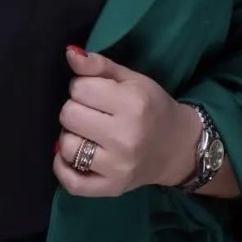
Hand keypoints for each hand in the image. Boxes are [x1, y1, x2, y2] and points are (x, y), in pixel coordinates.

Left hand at [53, 46, 199, 195]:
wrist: (178, 148)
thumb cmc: (153, 108)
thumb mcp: (132, 79)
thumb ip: (99, 66)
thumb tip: (69, 53)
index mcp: (133, 103)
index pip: (79, 88)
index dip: (83, 87)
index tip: (96, 94)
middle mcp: (126, 136)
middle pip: (69, 115)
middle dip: (76, 110)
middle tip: (93, 114)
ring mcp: (118, 166)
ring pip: (67, 146)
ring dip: (71, 137)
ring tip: (87, 134)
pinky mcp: (113, 188)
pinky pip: (73, 182)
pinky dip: (62, 168)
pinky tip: (70, 157)